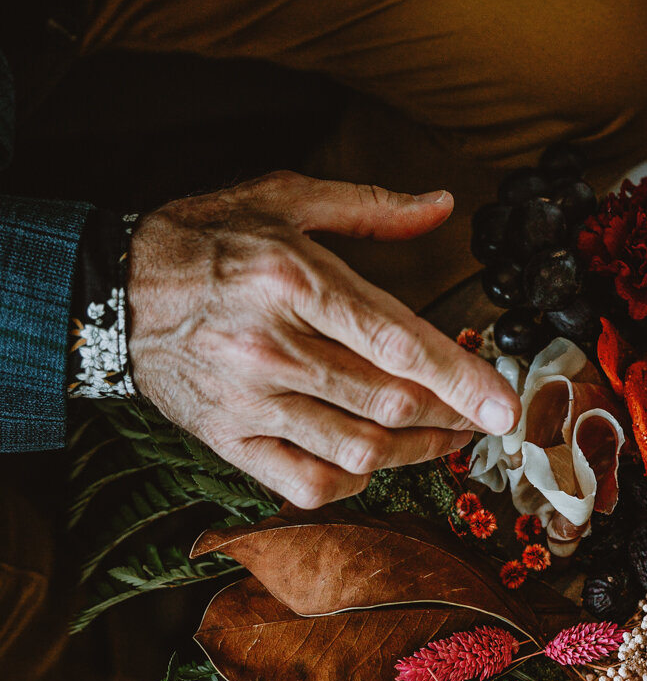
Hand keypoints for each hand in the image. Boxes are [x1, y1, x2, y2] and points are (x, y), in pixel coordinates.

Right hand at [128, 172, 517, 506]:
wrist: (108, 289)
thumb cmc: (206, 237)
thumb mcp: (282, 197)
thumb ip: (369, 207)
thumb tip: (441, 205)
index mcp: (293, 280)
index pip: (393, 341)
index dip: (458, 377)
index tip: (504, 403)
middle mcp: (271, 347)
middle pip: (387, 402)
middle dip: (453, 415)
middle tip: (486, 414)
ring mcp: (248, 401)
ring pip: (357, 449)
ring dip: (417, 452)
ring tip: (448, 437)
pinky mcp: (227, 440)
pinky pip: (305, 483)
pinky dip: (355, 482)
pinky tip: (379, 460)